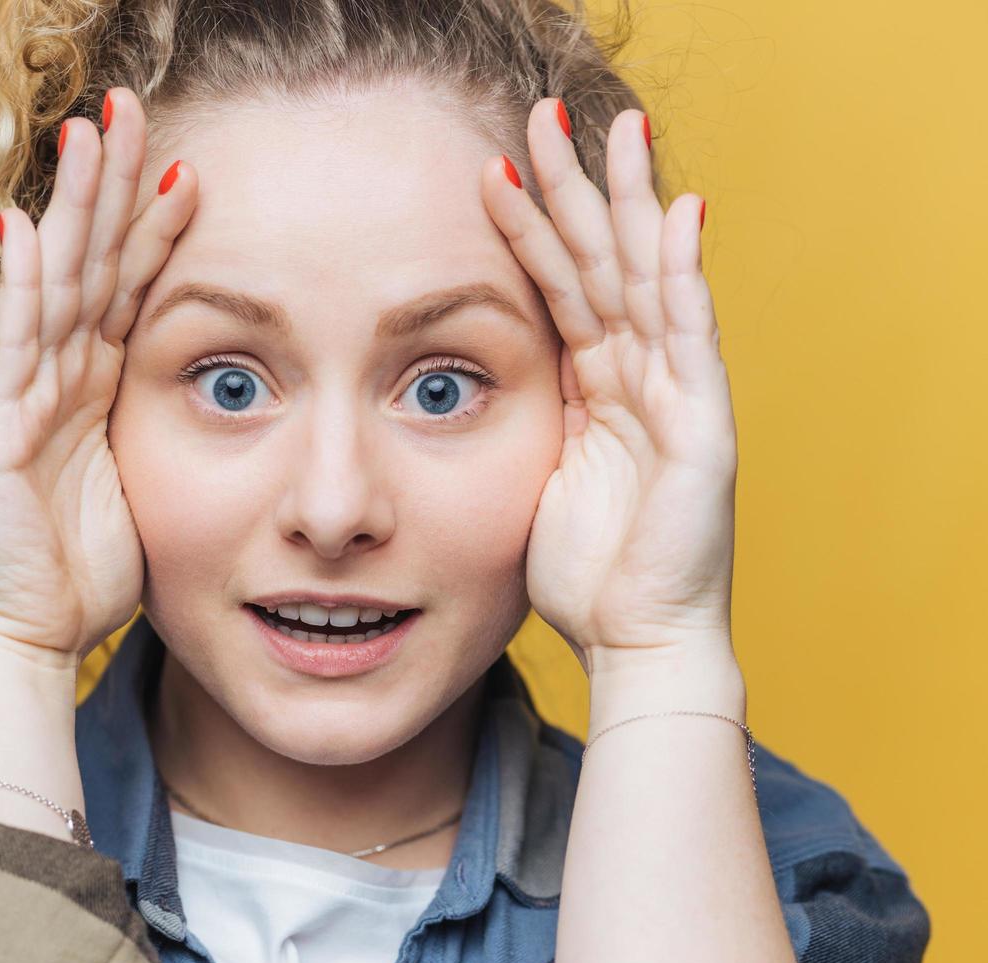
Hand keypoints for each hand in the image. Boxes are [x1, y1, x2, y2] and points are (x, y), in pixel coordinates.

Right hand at [0, 88, 197, 665]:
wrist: (32, 636)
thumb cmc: (89, 571)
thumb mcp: (148, 484)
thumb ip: (160, 429)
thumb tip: (210, 397)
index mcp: (97, 387)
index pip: (128, 286)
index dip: (152, 225)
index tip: (186, 165)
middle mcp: (59, 377)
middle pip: (90, 260)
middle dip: (109, 182)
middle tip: (126, 103)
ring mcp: (22, 396)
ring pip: (56, 283)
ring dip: (73, 208)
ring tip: (87, 132)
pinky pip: (13, 346)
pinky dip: (22, 286)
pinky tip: (26, 223)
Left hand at [480, 100, 736, 674]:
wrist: (635, 643)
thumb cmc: (583, 573)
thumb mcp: (533, 479)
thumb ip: (524, 422)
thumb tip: (462, 390)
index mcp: (597, 388)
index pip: (561, 289)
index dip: (529, 228)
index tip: (486, 170)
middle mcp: (640, 379)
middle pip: (605, 264)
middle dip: (577, 189)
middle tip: (545, 115)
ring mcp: (677, 397)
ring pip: (648, 281)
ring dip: (629, 205)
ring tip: (616, 131)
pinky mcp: (705, 428)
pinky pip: (692, 339)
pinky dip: (686, 276)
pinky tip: (679, 215)